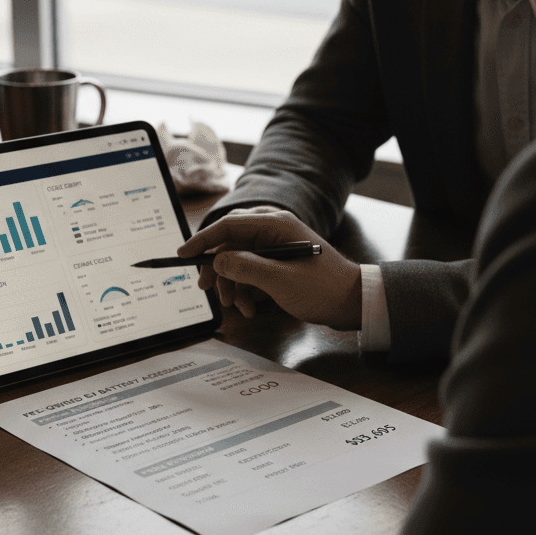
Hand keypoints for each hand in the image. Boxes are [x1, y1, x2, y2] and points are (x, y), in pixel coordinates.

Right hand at [179, 210, 361, 329]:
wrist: (353, 303)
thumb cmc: (323, 289)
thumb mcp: (280, 281)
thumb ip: (245, 268)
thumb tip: (218, 260)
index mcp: (276, 224)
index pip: (228, 225)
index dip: (202, 240)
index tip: (182, 255)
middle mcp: (274, 229)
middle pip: (230, 243)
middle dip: (218, 269)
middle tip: (205, 290)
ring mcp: (276, 246)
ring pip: (239, 260)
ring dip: (233, 285)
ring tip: (238, 309)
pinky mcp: (279, 262)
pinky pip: (252, 271)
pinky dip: (246, 289)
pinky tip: (250, 309)